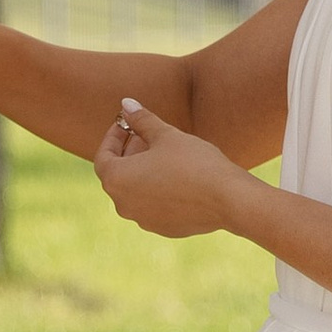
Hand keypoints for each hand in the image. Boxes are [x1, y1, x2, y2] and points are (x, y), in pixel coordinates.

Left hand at [94, 99, 243, 239]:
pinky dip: (156, 189)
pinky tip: (176, 176)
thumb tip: (126, 103)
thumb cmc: (193, 162)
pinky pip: (153, 205)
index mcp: (117, 180)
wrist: (228, 199)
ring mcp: (143, 220)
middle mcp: (124, 205)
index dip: (113, 136)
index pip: (103, 156)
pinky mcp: (164, 229)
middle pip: (118, 174)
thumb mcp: (166, 135)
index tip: (126, 123)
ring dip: (142, 171)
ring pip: (135, 191)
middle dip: (129, 152)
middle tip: (145, 133)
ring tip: (163, 153)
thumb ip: (142, 120)